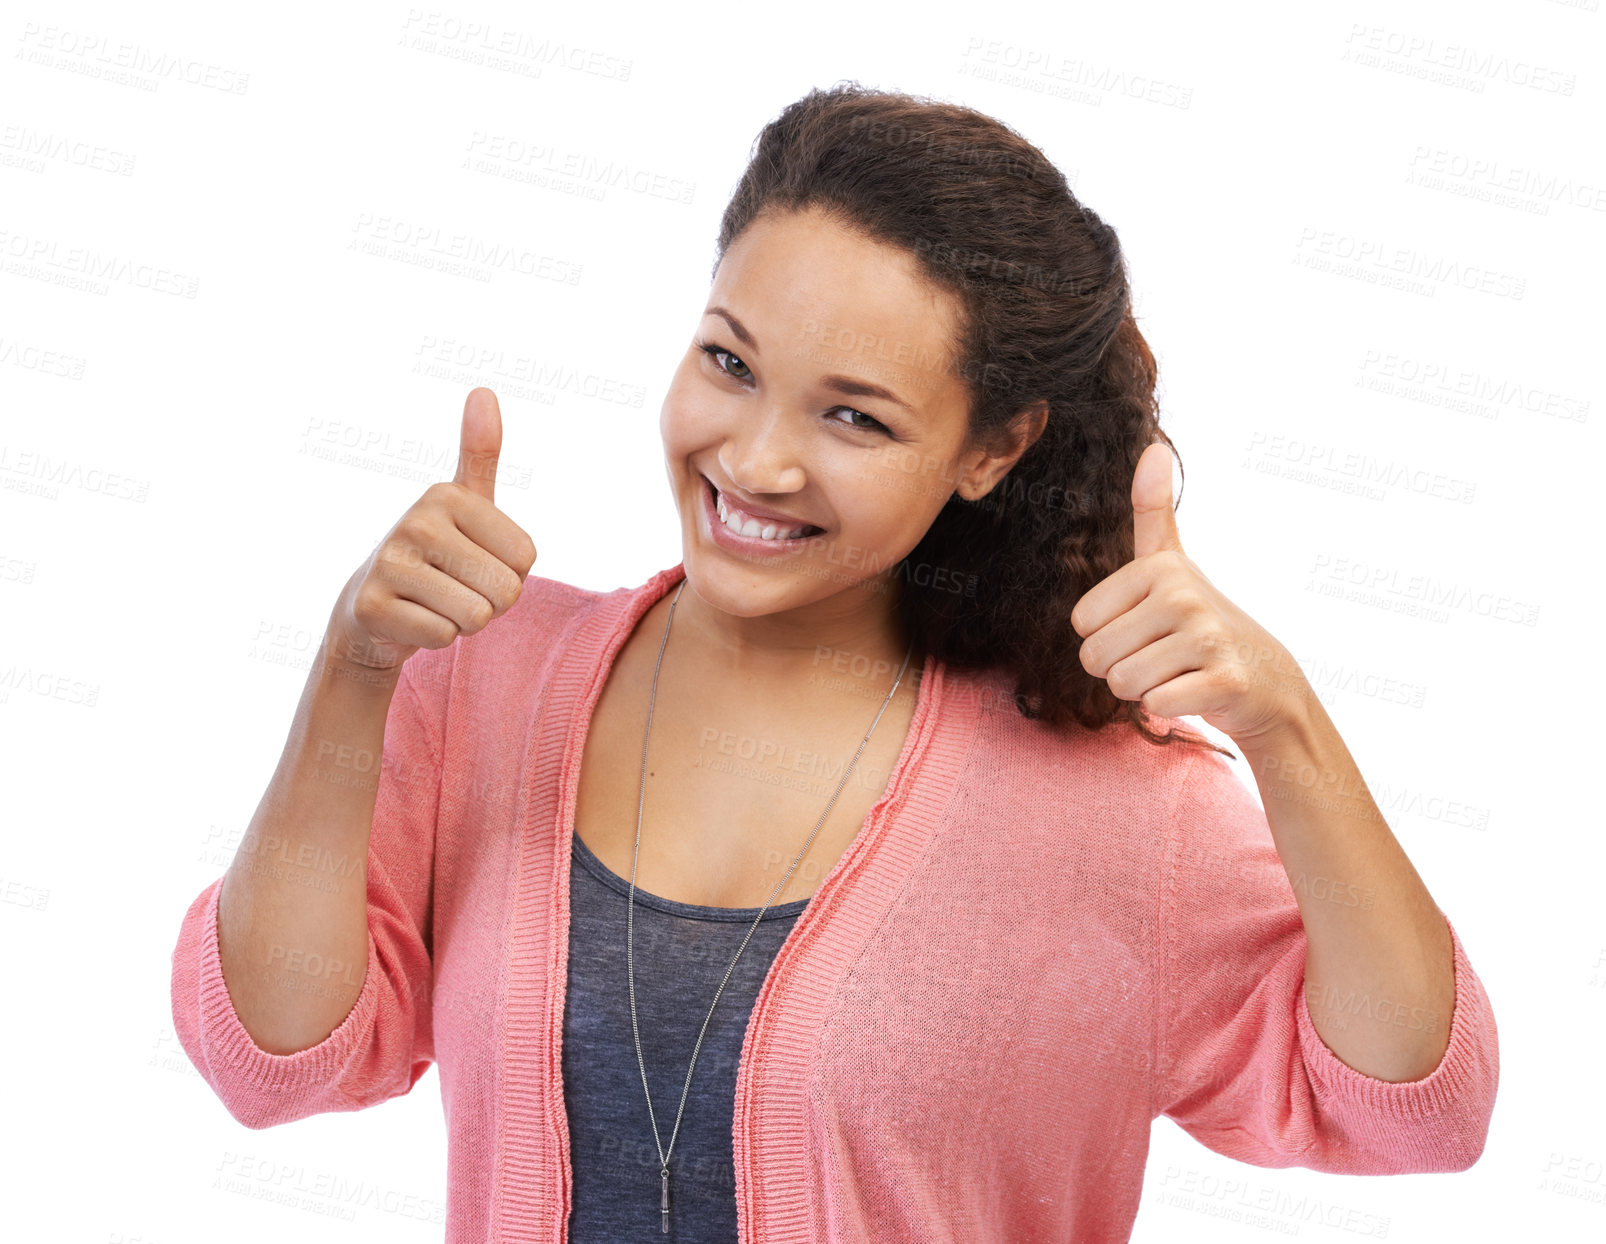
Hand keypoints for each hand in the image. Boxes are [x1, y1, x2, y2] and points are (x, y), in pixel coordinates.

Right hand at [324, 387, 538, 674]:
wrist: (371, 607)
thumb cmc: (436, 554)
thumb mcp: (465, 503)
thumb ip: (480, 453)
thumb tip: (483, 390)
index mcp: (448, 495)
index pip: (526, 559)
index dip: (511, 574)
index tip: (476, 563)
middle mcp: (416, 521)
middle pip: (505, 589)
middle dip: (490, 602)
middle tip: (456, 588)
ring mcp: (389, 562)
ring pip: (476, 616)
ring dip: (464, 622)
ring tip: (435, 603)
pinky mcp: (372, 606)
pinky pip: (442, 636)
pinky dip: (436, 638)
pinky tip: (414, 620)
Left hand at [1068, 442, 1305, 744]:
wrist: (1267, 680)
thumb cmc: (1203, 623)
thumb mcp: (1173, 563)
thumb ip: (1153, 511)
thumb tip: (1152, 446)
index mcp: (1159, 568)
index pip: (1082, 625)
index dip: (1107, 638)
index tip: (1146, 630)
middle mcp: (1183, 595)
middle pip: (1096, 657)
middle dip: (1121, 669)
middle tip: (1163, 658)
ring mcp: (1207, 637)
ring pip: (1123, 684)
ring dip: (1146, 690)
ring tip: (1180, 672)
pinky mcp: (1224, 681)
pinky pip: (1156, 705)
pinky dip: (1169, 708)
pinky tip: (1197, 691)